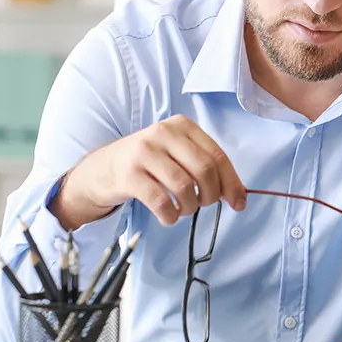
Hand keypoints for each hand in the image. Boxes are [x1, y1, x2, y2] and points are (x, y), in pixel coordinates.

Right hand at [56, 115, 247, 229]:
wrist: (102, 168)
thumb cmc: (147, 163)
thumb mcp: (175, 153)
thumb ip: (204, 166)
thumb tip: (239, 194)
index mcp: (181, 125)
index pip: (216, 155)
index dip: (232, 183)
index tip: (238, 203)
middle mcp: (163, 133)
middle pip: (204, 170)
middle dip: (212, 195)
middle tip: (204, 205)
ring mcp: (144, 153)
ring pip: (184, 187)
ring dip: (191, 207)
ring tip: (184, 210)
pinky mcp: (129, 175)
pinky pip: (161, 202)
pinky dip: (171, 216)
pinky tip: (169, 216)